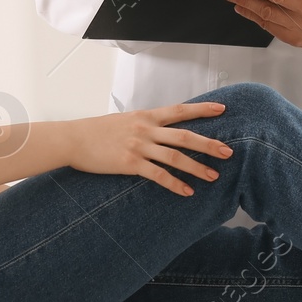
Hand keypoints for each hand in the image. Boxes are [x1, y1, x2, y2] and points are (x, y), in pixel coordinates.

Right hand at [66, 101, 233, 195]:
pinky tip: (187, 192)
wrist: (73, 139)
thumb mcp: (124, 121)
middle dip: (209, 145)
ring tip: (213, 176)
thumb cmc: (96, 131)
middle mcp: (146, 129)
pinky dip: (175, 184)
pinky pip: (158, 175)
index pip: (180, 110)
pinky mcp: (130, 163)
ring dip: (197, 168)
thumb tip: (159, 130)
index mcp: (146, 116)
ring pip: (176, 157)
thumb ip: (144, 125)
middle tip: (228, 152)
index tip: (222, 110)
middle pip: (185, 136)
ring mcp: (139, 146)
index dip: (202, 110)